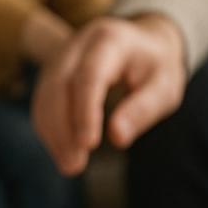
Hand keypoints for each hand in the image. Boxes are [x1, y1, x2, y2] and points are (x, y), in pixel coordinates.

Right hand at [31, 13, 186, 175]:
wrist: (143, 42)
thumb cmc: (156, 67)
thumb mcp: (165, 86)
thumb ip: (143, 109)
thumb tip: (118, 137)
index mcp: (110, 40)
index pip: (89, 75)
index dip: (85, 111)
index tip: (89, 145)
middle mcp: (80, 43)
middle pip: (59, 84)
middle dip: (63, 128)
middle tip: (75, 167)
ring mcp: (62, 55)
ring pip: (46, 95)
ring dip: (53, 134)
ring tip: (70, 166)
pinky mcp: (53, 70)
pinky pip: (42, 100)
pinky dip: (49, 129)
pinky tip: (62, 152)